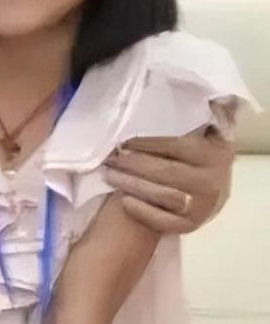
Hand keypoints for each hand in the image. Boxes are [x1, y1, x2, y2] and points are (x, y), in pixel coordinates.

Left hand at [105, 127, 233, 233]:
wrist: (205, 192)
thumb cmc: (192, 157)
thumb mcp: (200, 135)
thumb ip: (194, 118)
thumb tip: (195, 97)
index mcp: (215, 153)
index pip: (176, 146)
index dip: (146, 143)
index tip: (121, 141)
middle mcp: (212, 181)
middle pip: (166, 171)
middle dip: (132, 164)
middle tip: (109, 157)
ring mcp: (203, 206)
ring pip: (162, 195)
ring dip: (131, 184)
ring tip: (108, 174)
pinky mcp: (192, 226)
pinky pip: (164, 221)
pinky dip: (143, 211)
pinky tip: (124, 201)